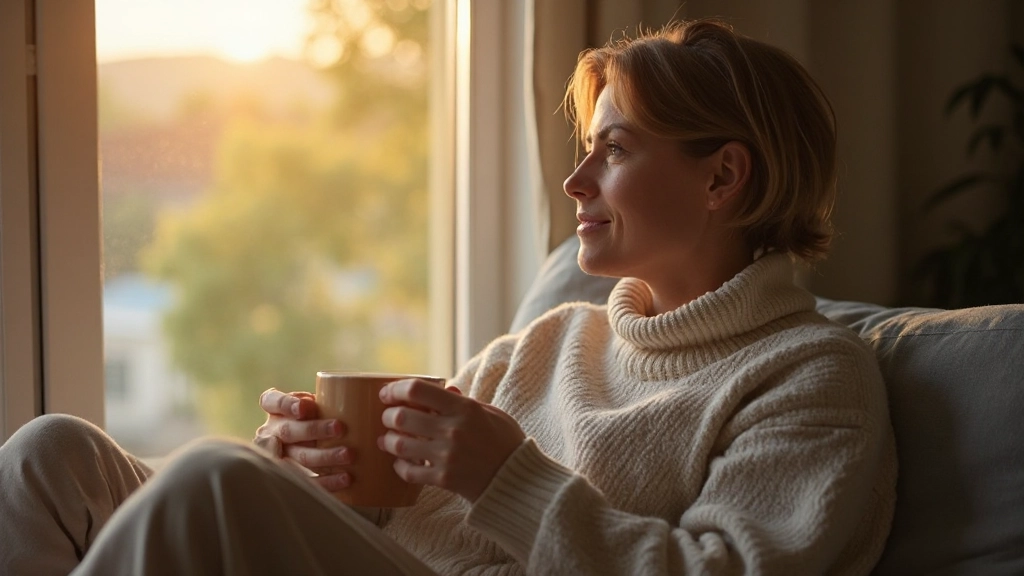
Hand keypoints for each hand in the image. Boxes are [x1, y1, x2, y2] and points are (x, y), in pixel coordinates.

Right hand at [255, 388, 352, 491]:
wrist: (313, 442)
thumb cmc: (318, 416)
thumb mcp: (314, 404)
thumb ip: (320, 401)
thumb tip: (320, 405)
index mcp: (275, 410)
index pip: (272, 402)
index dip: (286, 404)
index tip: (303, 407)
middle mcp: (271, 432)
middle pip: (289, 431)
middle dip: (315, 429)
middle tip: (339, 428)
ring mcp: (279, 456)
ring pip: (300, 456)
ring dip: (325, 456)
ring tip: (348, 454)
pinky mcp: (292, 477)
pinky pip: (308, 480)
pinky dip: (328, 481)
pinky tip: (345, 477)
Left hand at [377, 379, 525, 502]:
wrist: (517, 480)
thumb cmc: (506, 442)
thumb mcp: (491, 413)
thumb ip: (463, 402)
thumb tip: (443, 389)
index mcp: (464, 408)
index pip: (418, 390)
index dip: (396, 389)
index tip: (387, 393)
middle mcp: (452, 430)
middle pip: (402, 417)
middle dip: (387, 415)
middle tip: (387, 417)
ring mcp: (447, 456)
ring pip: (399, 445)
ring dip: (388, 441)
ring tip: (387, 440)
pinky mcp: (443, 479)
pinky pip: (409, 472)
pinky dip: (400, 466)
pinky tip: (401, 462)